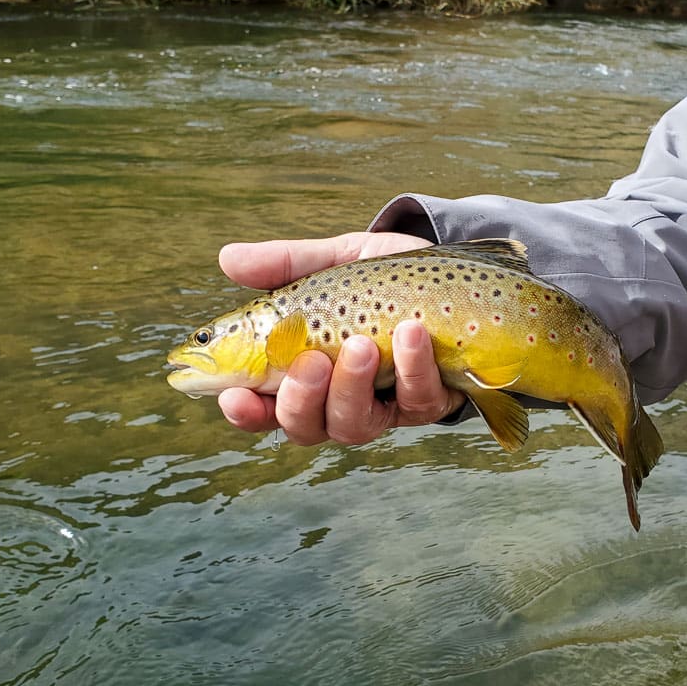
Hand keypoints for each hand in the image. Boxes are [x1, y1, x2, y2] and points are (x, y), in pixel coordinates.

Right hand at [216, 232, 466, 445]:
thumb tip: (227, 258)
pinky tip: (413, 332)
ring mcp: (386, 406)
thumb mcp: (335, 263)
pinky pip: (419, 400)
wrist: (459, 272)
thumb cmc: (386, 277)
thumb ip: (286, 265)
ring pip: (356, 425)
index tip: (235, 395)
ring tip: (362, 344)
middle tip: (310, 362)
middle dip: (301, 401)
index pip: (264, 407)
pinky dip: (413, 367)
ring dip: (353, 387)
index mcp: (306, 372)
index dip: (246, 411)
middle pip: (307, 427)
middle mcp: (341, 400)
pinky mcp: (431, 401)